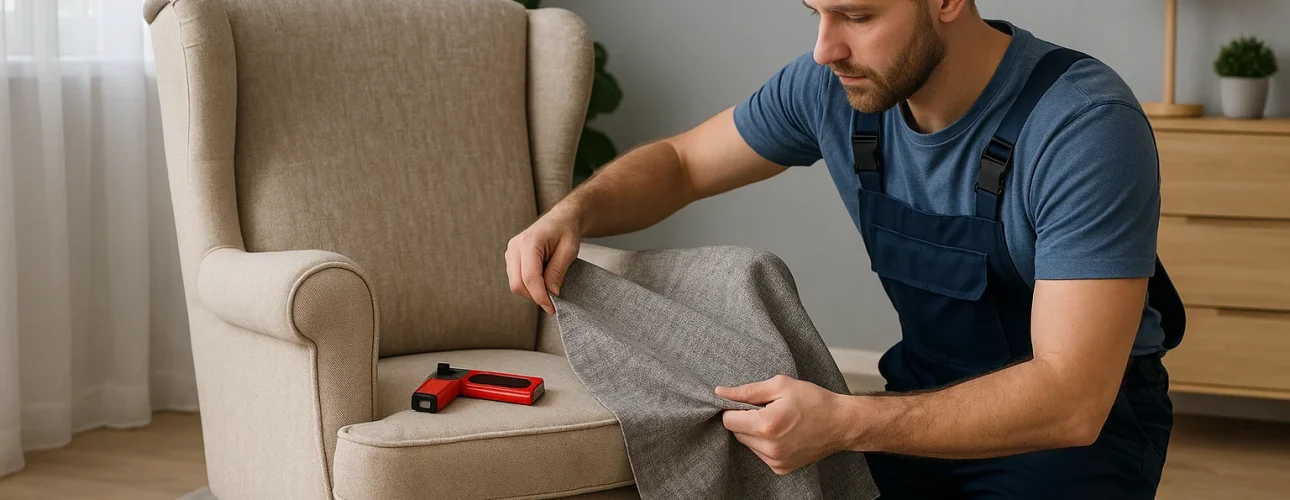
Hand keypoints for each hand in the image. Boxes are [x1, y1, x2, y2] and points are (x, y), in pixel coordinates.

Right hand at [505, 209, 580, 314]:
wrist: (560, 219)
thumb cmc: (566, 231)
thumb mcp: (569, 250)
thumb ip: (558, 271)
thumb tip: (551, 294)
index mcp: (529, 242)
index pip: (529, 277)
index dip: (540, 296)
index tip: (552, 309)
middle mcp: (515, 247)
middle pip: (518, 284)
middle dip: (535, 296)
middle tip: (553, 302)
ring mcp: (510, 252)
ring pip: (515, 284)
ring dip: (532, 292)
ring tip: (550, 286)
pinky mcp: (511, 258)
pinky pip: (516, 279)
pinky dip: (529, 286)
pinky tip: (543, 280)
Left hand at [715, 375, 852, 474]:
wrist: (841, 423)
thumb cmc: (814, 400)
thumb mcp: (780, 386)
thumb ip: (747, 391)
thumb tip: (720, 393)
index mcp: (766, 425)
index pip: (728, 420)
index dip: (734, 408)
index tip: (749, 402)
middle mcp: (769, 448)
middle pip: (737, 432)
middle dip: (746, 419)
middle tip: (767, 409)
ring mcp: (776, 461)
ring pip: (748, 444)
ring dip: (755, 432)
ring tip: (778, 420)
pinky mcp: (781, 469)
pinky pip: (760, 453)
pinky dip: (765, 443)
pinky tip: (783, 433)